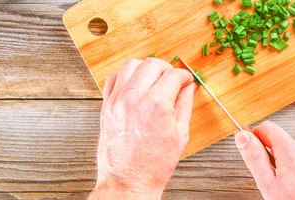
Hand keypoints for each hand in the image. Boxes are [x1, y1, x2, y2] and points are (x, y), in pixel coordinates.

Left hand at [89, 58, 195, 198]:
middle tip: (172, 79)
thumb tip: (188, 88)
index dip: (184, 76)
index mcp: (157, 104)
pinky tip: (135, 86)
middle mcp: (135, 97)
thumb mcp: (180, 133)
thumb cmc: (155, 163)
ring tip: (153, 80)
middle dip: (167, 68)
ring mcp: (117, 100)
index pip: (174, 75)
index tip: (186, 81)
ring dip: (145, 68)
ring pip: (131, 65)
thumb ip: (185, 105)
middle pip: (153, 64)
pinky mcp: (106, 106)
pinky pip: (112, 79)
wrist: (129, 180)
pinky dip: (125, 77)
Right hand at [235, 121, 294, 199]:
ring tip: (288, 190)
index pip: (268, 128)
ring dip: (287, 169)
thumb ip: (255, 158)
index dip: (254, 137)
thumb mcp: (269, 185)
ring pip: (294, 156)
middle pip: (281, 143)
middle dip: (272, 159)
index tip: (249, 148)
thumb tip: (243, 137)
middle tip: (271, 182)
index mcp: (293, 150)